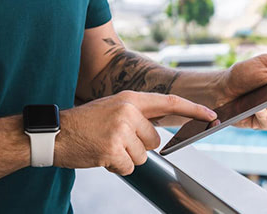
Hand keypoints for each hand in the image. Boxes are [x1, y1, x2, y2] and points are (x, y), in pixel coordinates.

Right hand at [54, 91, 215, 174]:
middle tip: (116, 140)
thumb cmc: (84, 123)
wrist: (55, 134)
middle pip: (155, 141)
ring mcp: (120, 131)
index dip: (193, 110)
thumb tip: (159, 132)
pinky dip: (117, 167)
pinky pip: (129, 167)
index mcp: (130, 99)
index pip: (169, 102)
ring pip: (142, 156)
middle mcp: (128, 112)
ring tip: (106, 146)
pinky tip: (101, 155)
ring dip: (126, 157)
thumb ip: (137, 116)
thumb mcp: (113, 108)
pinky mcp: (113, 150)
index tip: (211, 116)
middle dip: (139, 146)